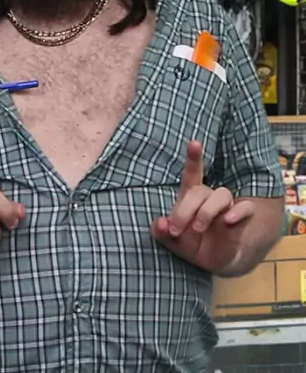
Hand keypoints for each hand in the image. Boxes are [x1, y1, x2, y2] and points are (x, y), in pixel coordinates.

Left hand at [150, 141, 253, 273]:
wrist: (215, 262)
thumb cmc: (192, 244)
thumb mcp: (173, 240)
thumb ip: (161, 231)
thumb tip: (160, 224)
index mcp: (192, 196)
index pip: (193, 173)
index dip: (194, 157)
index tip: (194, 142)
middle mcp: (210, 197)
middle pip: (199, 191)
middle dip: (184, 210)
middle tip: (175, 229)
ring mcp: (227, 207)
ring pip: (222, 194)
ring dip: (207, 211)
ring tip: (197, 228)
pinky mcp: (241, 219)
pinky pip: (246, 208)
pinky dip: (238, 212)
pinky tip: (228, 220)